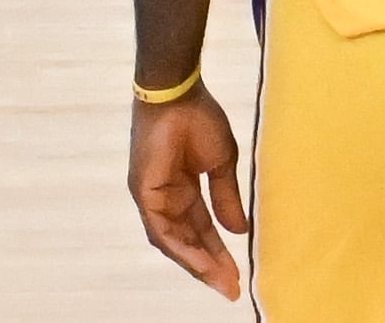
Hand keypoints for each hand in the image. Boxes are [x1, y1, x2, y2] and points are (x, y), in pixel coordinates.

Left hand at [128, 84, 248, 300]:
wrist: (177, 95)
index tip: (238, 273)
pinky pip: (163, 231)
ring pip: (174, 242)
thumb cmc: (199, 120)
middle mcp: (166, 200)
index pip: (202, 229)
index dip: (219, 251)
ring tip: (222, 281)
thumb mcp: (222, 163)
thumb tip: (240, 230)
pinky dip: (182, 249)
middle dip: (211, 265)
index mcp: (184, 190)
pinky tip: (201, 262)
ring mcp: (153, 200)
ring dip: (197, 263)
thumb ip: (226, 198)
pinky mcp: (145, 196)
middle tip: (232, 287)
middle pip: (189, 241)